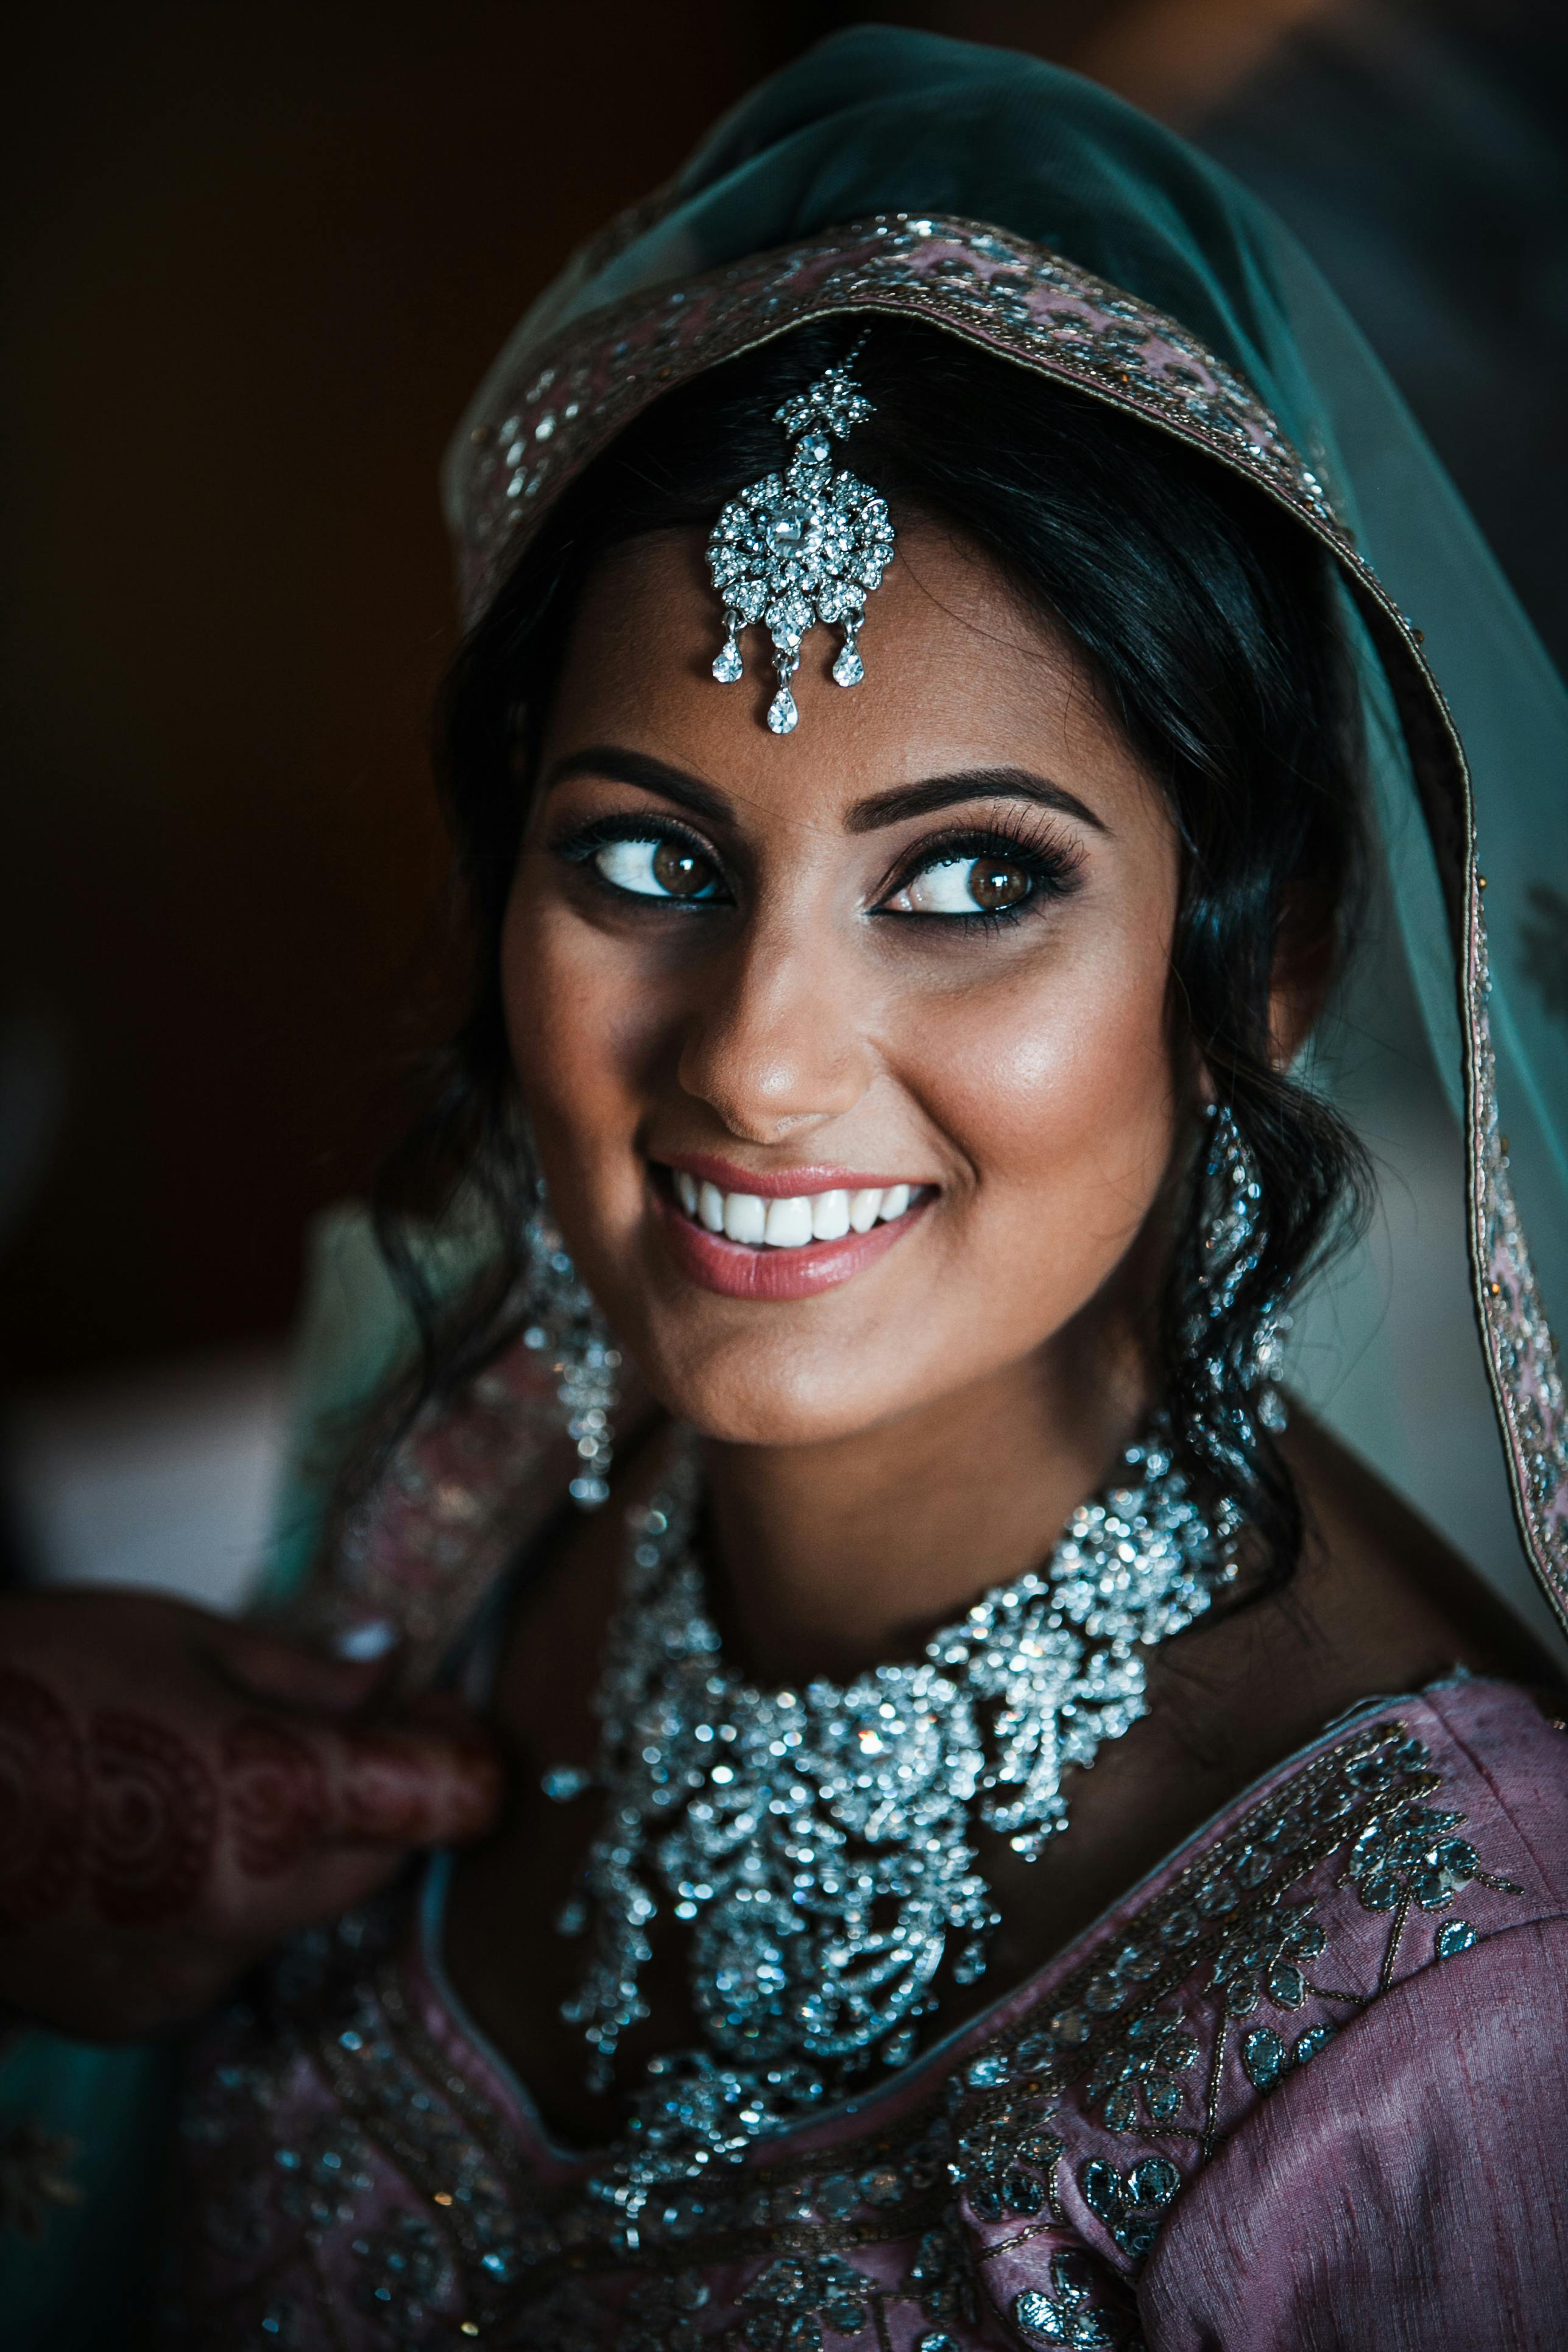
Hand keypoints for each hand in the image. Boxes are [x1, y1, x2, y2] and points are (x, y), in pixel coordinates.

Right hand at [0, 1588, 501, 2038]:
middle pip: (383, 1860)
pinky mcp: (137, 2012)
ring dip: (293, 1852)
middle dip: (379, 1798)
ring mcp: (192, 1974)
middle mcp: (252, 1906)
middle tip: (344, 1727)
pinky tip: (149, 1842)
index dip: (462, 1751)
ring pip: (304, 1909)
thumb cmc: (23, 1684)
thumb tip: (387, 1664)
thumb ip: (302, 1669)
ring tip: (203, 1775)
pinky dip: (220, 1902)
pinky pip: (227, 1952)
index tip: (442, 1714)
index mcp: (279, 1796)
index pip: (449, 1798)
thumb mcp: (175, 1637)